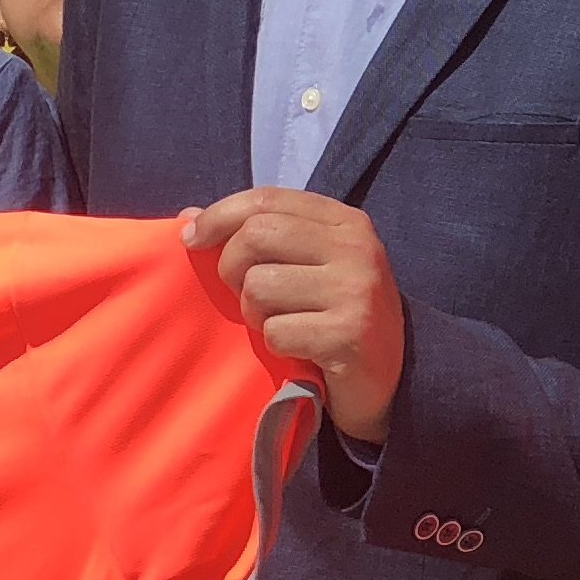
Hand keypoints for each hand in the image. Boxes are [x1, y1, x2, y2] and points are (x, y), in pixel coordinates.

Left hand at [183, 188, 407, 443]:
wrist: (389, 380)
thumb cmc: (335, 317)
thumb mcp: (306, 267)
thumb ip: (257, 237)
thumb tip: (190, 216)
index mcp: (345, 222)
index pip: (267, 199)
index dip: (219, 215)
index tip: (191, 239)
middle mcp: (356, 247)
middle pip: (256, 235)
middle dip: (232, 268)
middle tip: (248, 297)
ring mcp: (355, 289)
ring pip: (259, 286)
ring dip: (255, 314)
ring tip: (282, 325)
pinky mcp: (348, 334)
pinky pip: (275, 331)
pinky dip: (275, 346)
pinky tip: (299, 351)